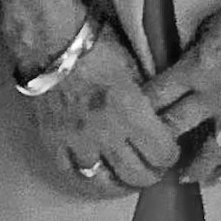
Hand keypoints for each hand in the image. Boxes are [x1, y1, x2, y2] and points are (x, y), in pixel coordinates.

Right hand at [19, 25, 180, 195]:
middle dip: (152, 174)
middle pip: (137, 175)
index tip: (171, 149)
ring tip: (128, 176)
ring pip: (105, 183)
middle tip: (154, 166)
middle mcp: (105, 133)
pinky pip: (71, 174)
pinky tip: (97, 174)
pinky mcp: (53, 142)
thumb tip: (164, 116)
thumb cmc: (96, 42)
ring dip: (121, 183)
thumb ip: (149, 95)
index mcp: (130, 111)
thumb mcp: (134, 63)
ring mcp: (77, 142)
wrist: (49, 38)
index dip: (171, 154)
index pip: (162, 152)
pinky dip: (87, 178)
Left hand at [143, 0, 220, 183]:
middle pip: (175, 128)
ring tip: (184, 178)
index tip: (129, 122)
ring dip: (194, 168)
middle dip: (158, 143)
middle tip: (149, 156)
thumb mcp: (210, 25)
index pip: (155, 97)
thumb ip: (193, 55)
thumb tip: (180, 71)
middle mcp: (215, 96)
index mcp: (196, 68)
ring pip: (212, 153)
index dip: (138, 111)